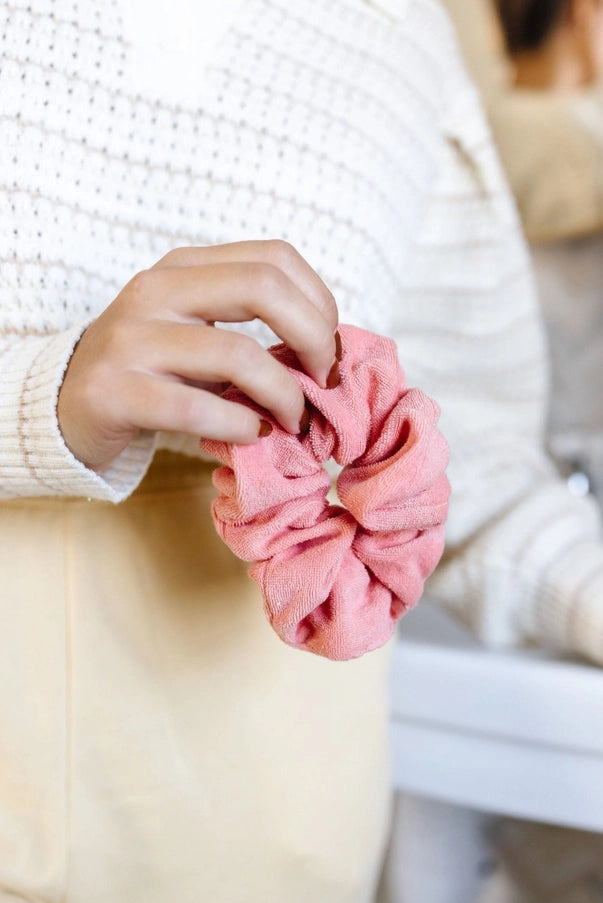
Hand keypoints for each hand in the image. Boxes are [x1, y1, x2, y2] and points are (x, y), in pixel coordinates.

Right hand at [57, 240, 338, 470]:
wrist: (69, 404)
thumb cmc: (153, 369)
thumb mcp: (198, 330)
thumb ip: (253, 326)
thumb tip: (329, 349)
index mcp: (184, 267)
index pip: (274, 257)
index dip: (320, 302)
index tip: (331, 348)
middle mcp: (155, 290)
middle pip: (263, 288)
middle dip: (315, 337)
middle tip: (326, 380)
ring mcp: (131, 338)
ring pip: (238, 354)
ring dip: (285, 395)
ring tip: (294, 420)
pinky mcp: (116, 391)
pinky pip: (198, 407)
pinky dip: (242, 424)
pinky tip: (252, 433)